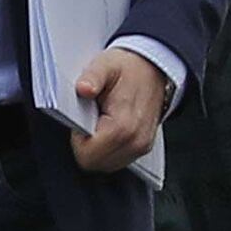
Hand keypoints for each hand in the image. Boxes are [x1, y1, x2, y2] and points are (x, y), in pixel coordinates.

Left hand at [68, 47, 169, 175]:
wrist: (153, 68)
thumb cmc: (128, 68)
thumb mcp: (106, 65)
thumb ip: (92, 77)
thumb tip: (82, 88)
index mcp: (124, 126)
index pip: (86, 155)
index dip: (76, 138)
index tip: (81, 118)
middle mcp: (135, 142)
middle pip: (94, 163)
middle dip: (85, 144)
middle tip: (89, 119)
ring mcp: (140, 147)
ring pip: (103, 165)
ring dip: (95, 148)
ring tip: (99, 121)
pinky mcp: (141, 148)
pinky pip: (114, 160)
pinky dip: (106, 149)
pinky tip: (107, 128)